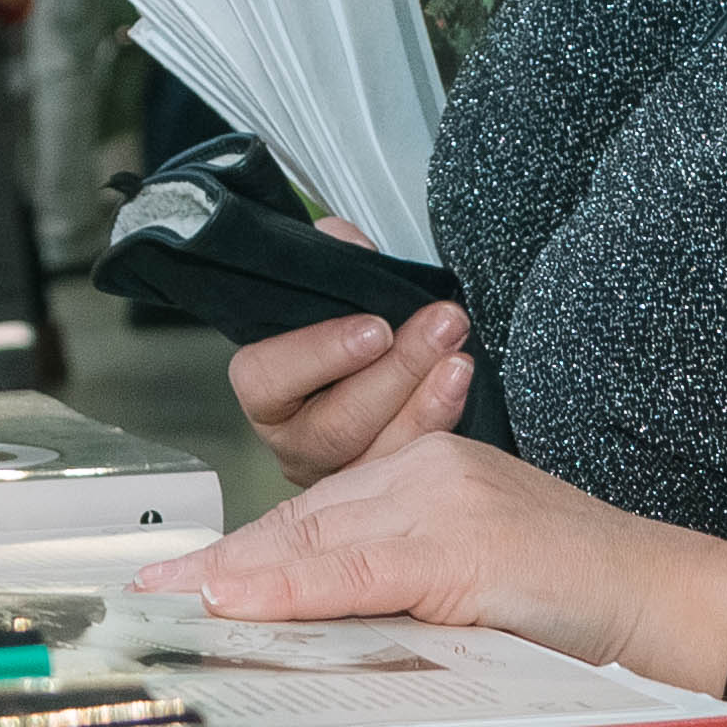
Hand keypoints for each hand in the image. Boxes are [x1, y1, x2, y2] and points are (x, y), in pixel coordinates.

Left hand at [130, 428, 723, 679]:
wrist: (665, 600)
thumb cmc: (582, 600)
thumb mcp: (472, 588)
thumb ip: (397, 590)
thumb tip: (312, 622)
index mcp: (429, 478)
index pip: (316, 517)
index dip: (246, 552)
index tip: (186, 581)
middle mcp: (429, 473)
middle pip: (304, 522)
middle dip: (226, 563)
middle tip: (154, 594)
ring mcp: (443, 500)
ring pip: (319, 537)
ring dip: (241, 575)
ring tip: (176, 602)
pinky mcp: (459, 541)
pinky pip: (355, 568)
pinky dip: (292, 586)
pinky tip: (243, 601)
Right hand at [219, 280, 477, 486]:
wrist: (397, 367)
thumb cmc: (357, 332)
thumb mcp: (340, 287)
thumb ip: (335, 261)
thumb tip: (341, 239)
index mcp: (267, 389)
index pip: (266, 379)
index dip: (319, 354)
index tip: (375, 328)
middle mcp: (295, 440)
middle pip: (334, 425)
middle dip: (396, 372)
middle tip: (439, 326)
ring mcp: (338, 472)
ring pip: (376, 454)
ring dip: (426, 399)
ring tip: (457, 354)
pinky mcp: (382, 487)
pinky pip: (410, 467)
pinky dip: (442, 421)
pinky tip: (459, 384)